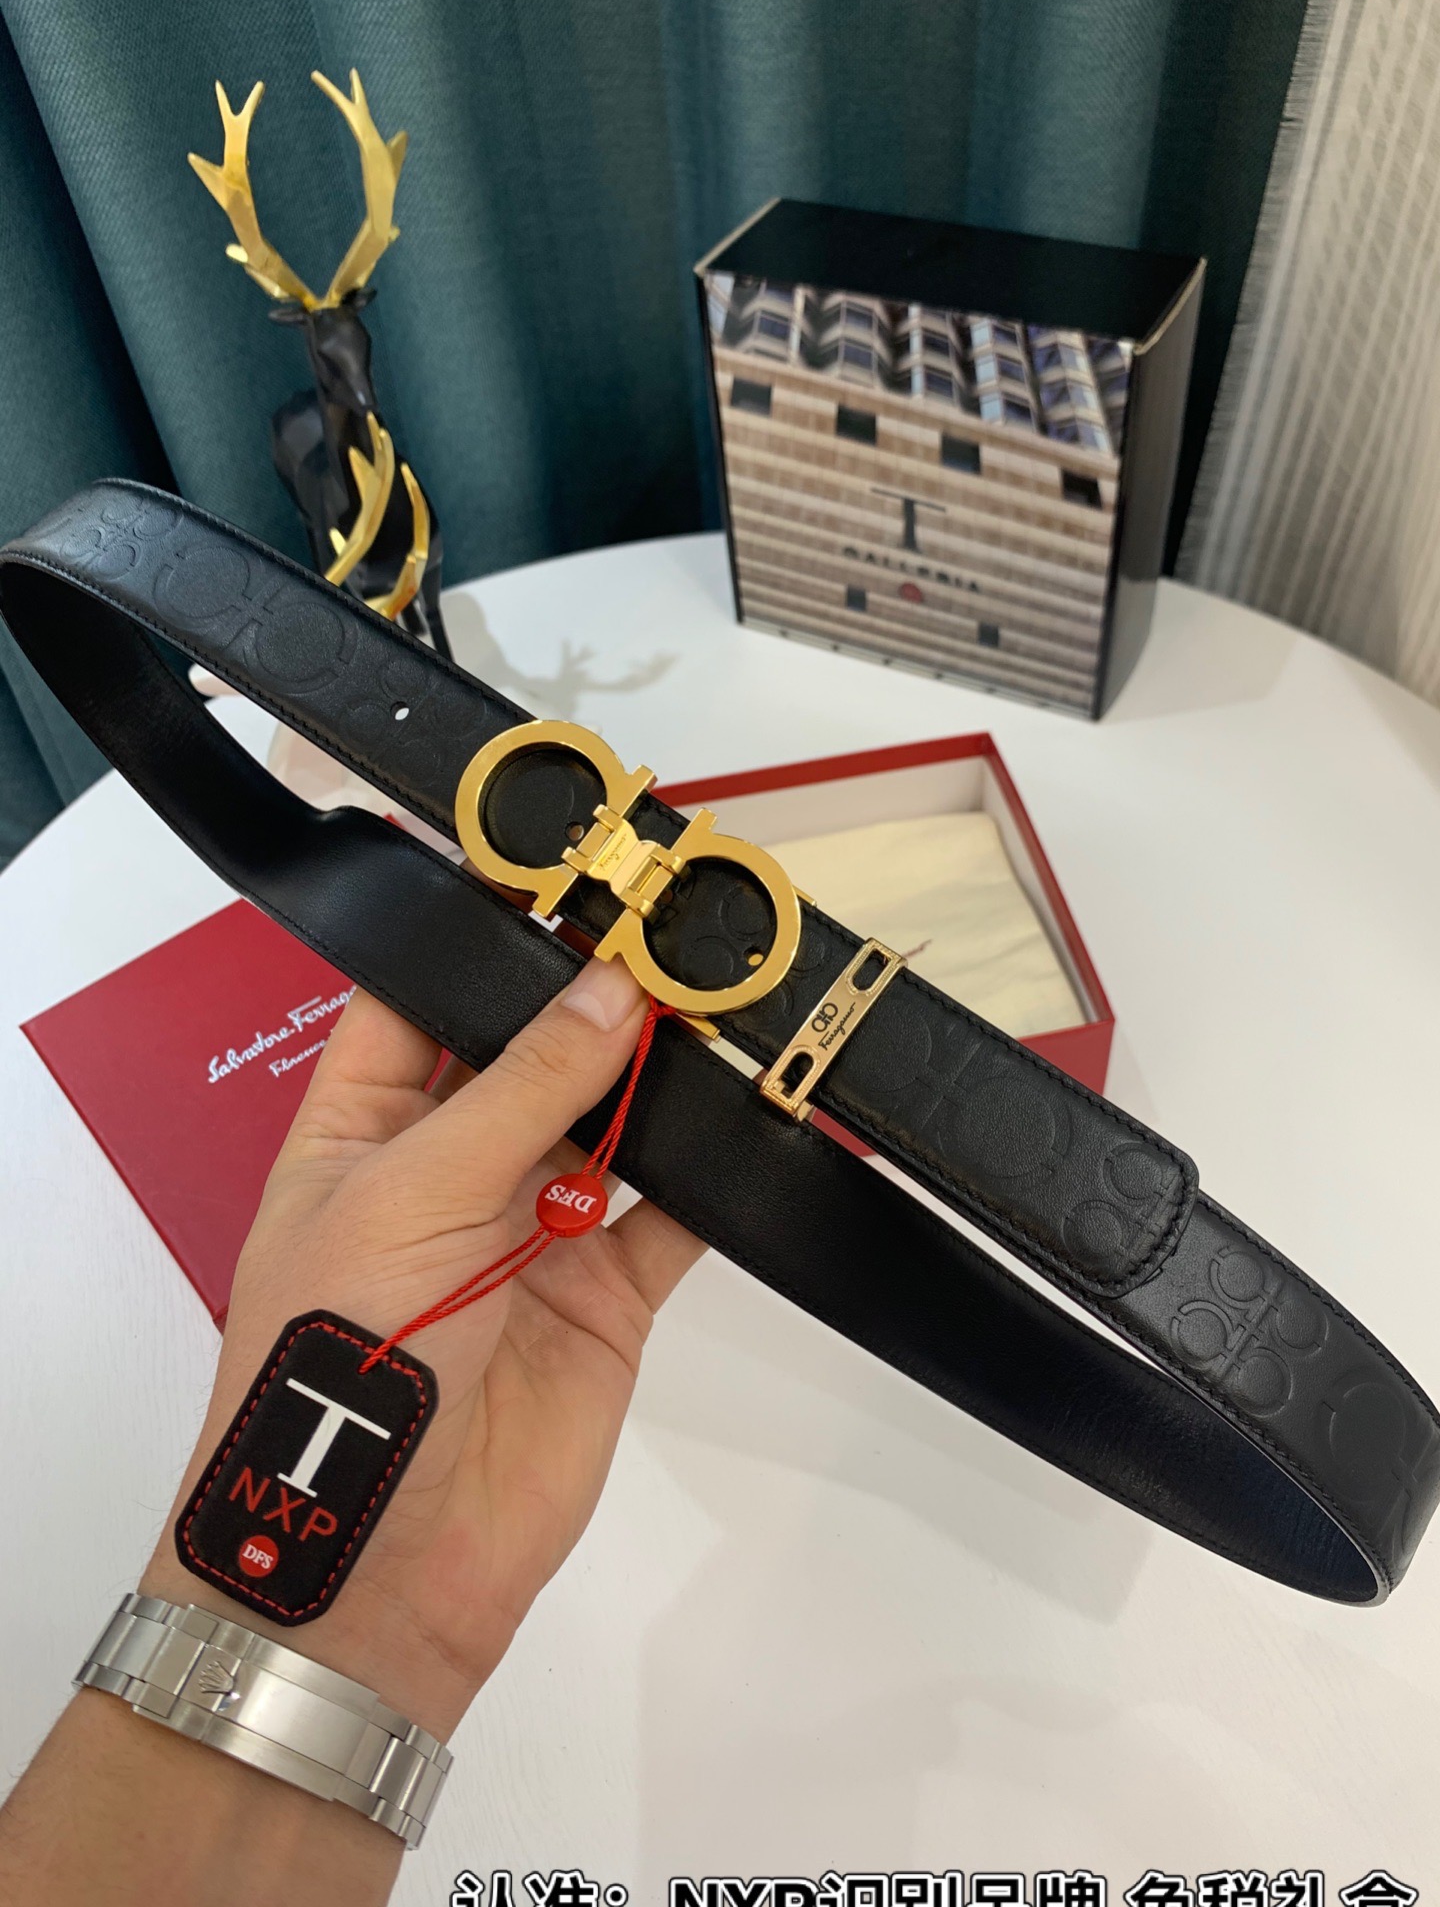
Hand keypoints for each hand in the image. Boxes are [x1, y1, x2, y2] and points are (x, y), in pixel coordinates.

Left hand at [142, 954, 704, 1735]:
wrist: (384, 1568)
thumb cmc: (341, 1366)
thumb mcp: (414, 1194)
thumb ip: (522, 1087)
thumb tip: (612, 988)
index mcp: (360, 1129)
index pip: (416, 1001)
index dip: (478, 939)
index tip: (560, 873)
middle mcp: (447, 1167)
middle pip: (528, 1052)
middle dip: (592, 998)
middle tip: (673, 926)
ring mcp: (531, 1228)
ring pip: (611, 1121)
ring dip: (663, 1073)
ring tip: (728, 998)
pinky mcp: (607, 1293)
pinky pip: (674, 1214)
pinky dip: (719, 1173)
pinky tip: (761, 1116)